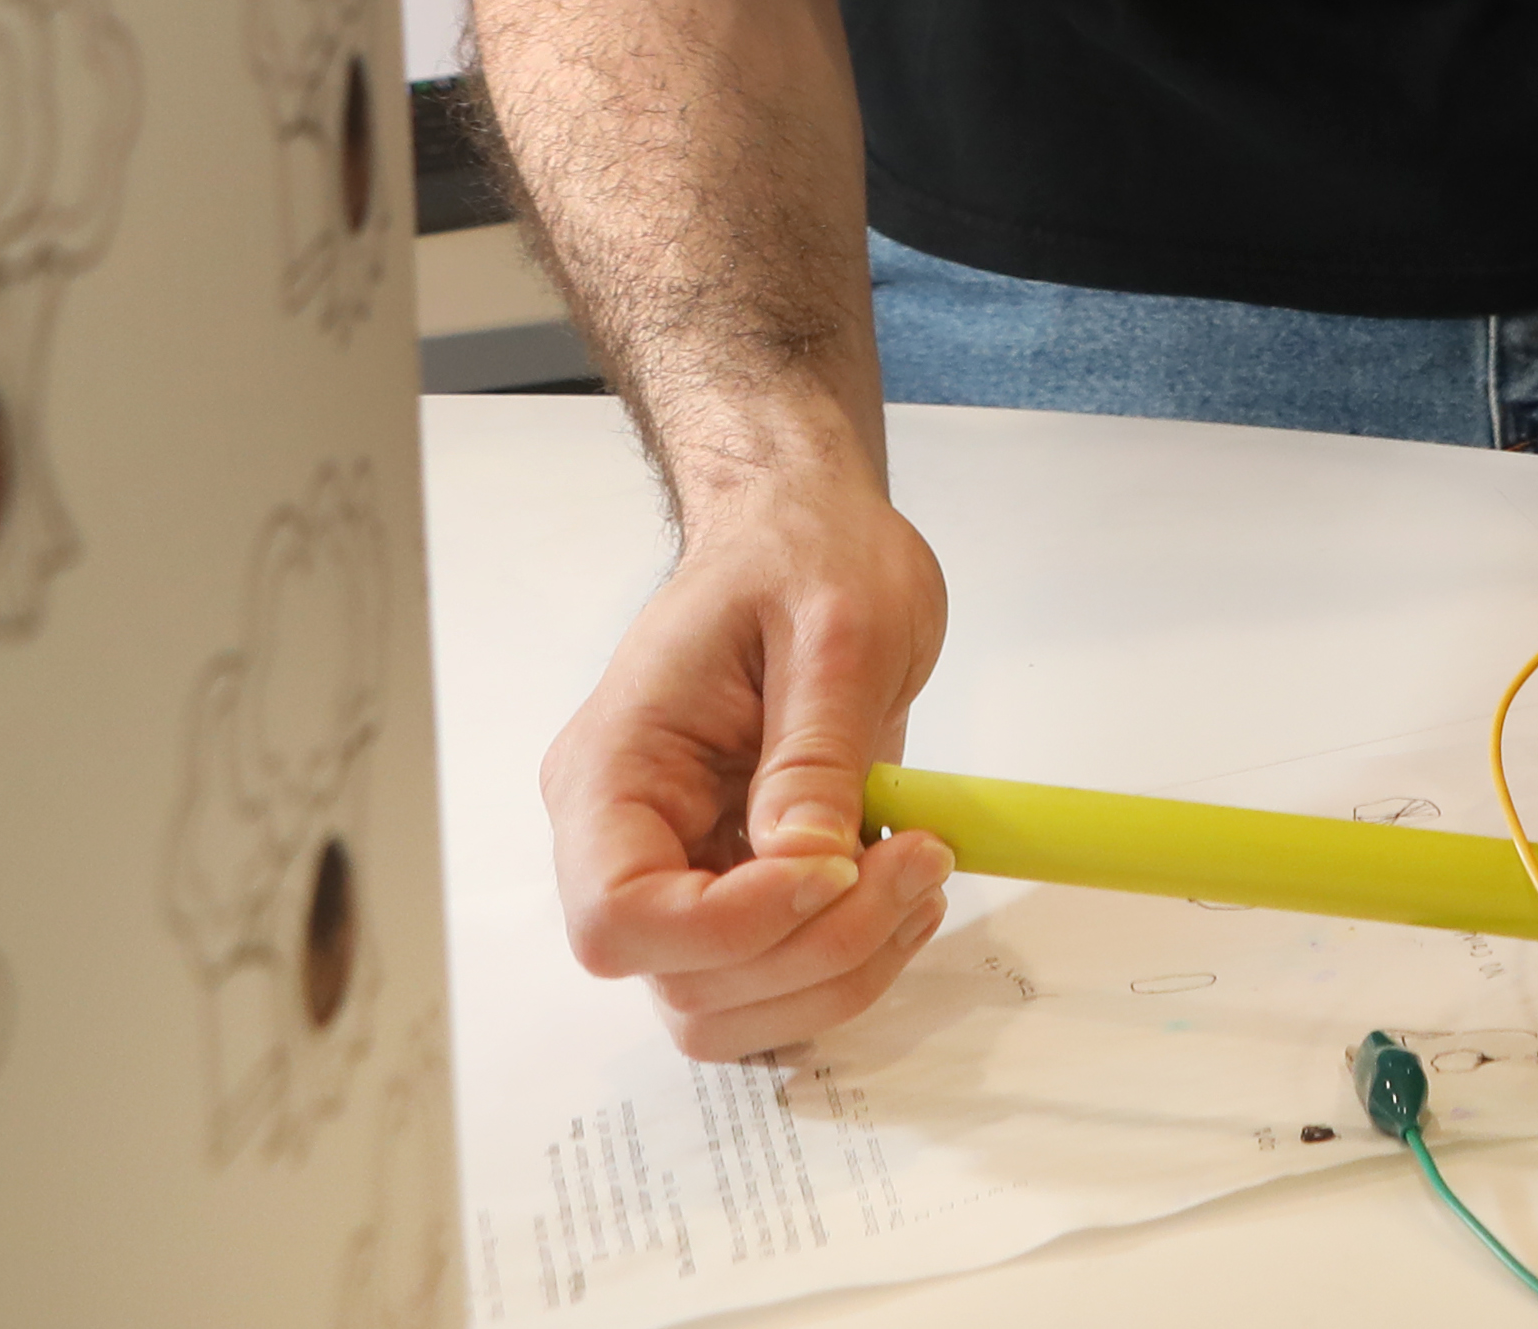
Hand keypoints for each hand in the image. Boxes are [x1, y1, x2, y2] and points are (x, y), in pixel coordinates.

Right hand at [545, 474, 953, 1060]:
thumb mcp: (836, 625)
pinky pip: (775, 978)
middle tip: (920, 862)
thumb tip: (809, 864)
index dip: (730, 926)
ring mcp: (682, 870)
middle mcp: (627, 839)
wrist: (808, 531)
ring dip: (839, 971)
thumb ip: (815, 749)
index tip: (837, 863)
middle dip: (812, 950)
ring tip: (924, 875)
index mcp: (613, 770)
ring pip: (730, 1006)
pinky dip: (848, 962)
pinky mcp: (739, 886)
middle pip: (684, 980)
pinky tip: (908, 891)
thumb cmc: (805, 553)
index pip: (617, 916)